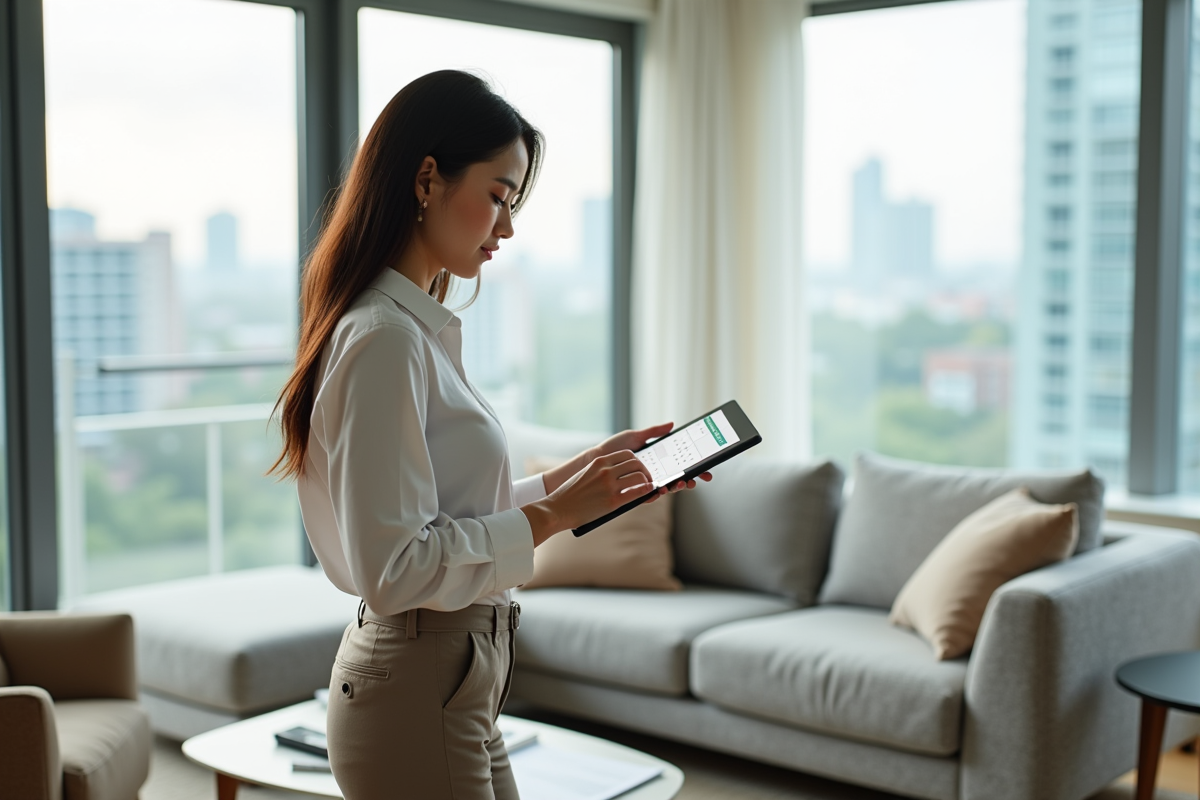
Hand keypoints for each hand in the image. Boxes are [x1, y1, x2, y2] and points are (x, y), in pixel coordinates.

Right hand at [521, 450, 653, 544]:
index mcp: (598, 462)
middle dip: (645, 470)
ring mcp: (609, 485)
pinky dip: (646, 490)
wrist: (557, 509)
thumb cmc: (570, 495)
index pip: (627, 454)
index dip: (637, 461)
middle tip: (647, 478)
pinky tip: (647, 492)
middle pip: (636, 463)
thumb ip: (601, 472)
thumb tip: (621, 476)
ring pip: (639, 476)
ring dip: (647, 480)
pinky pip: (637, 492)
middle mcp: (605, 470)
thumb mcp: (586, 475)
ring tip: (647, 486)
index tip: (639, 468)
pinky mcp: (612, 501)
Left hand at [590, 422, 711, 503]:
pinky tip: (663, 489)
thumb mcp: (635, 436)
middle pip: (678, 478)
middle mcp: (653, 473)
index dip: (694, 468)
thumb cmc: (613, 448)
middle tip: (699, 478)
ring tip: (681, 483)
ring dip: (677, 487)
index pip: (680, 466)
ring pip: (667, 488)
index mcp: (657, 460)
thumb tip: (672, 424)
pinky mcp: (634, 491)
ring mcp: (645, 483)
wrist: (596, 459)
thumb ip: (654, 432)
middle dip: (691, 479)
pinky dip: (657, 493)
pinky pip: (649, 495)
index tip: (706, 468)